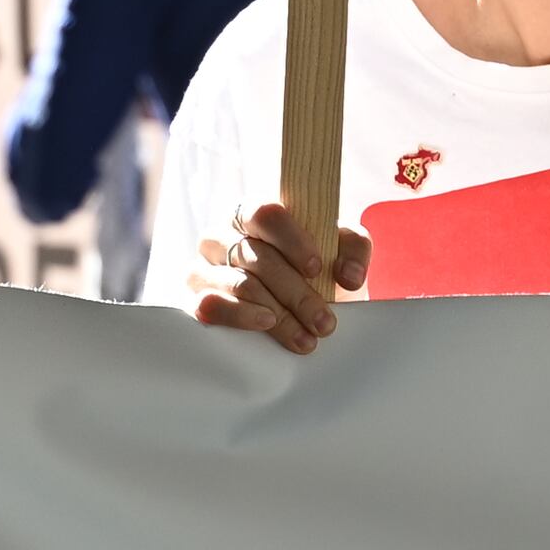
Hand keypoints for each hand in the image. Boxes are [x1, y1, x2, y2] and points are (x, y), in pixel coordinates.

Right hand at [189, 201, 368, 354]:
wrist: (291, 306)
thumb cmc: (312, 271)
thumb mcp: (338, 250)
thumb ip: (352, 248)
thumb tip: (349, 275)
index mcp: (252, 213)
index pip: (265, 214)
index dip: (292, 240)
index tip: (317, 268)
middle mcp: (220, 235)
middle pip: (258, 258)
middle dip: (297, 293)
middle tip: (325, 321)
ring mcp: (204, 267)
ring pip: (241, 285)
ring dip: (279, 314)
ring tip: (306, 337)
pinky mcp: (196, 299)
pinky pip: (211, 305)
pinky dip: (241, 316)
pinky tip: (266, 323)